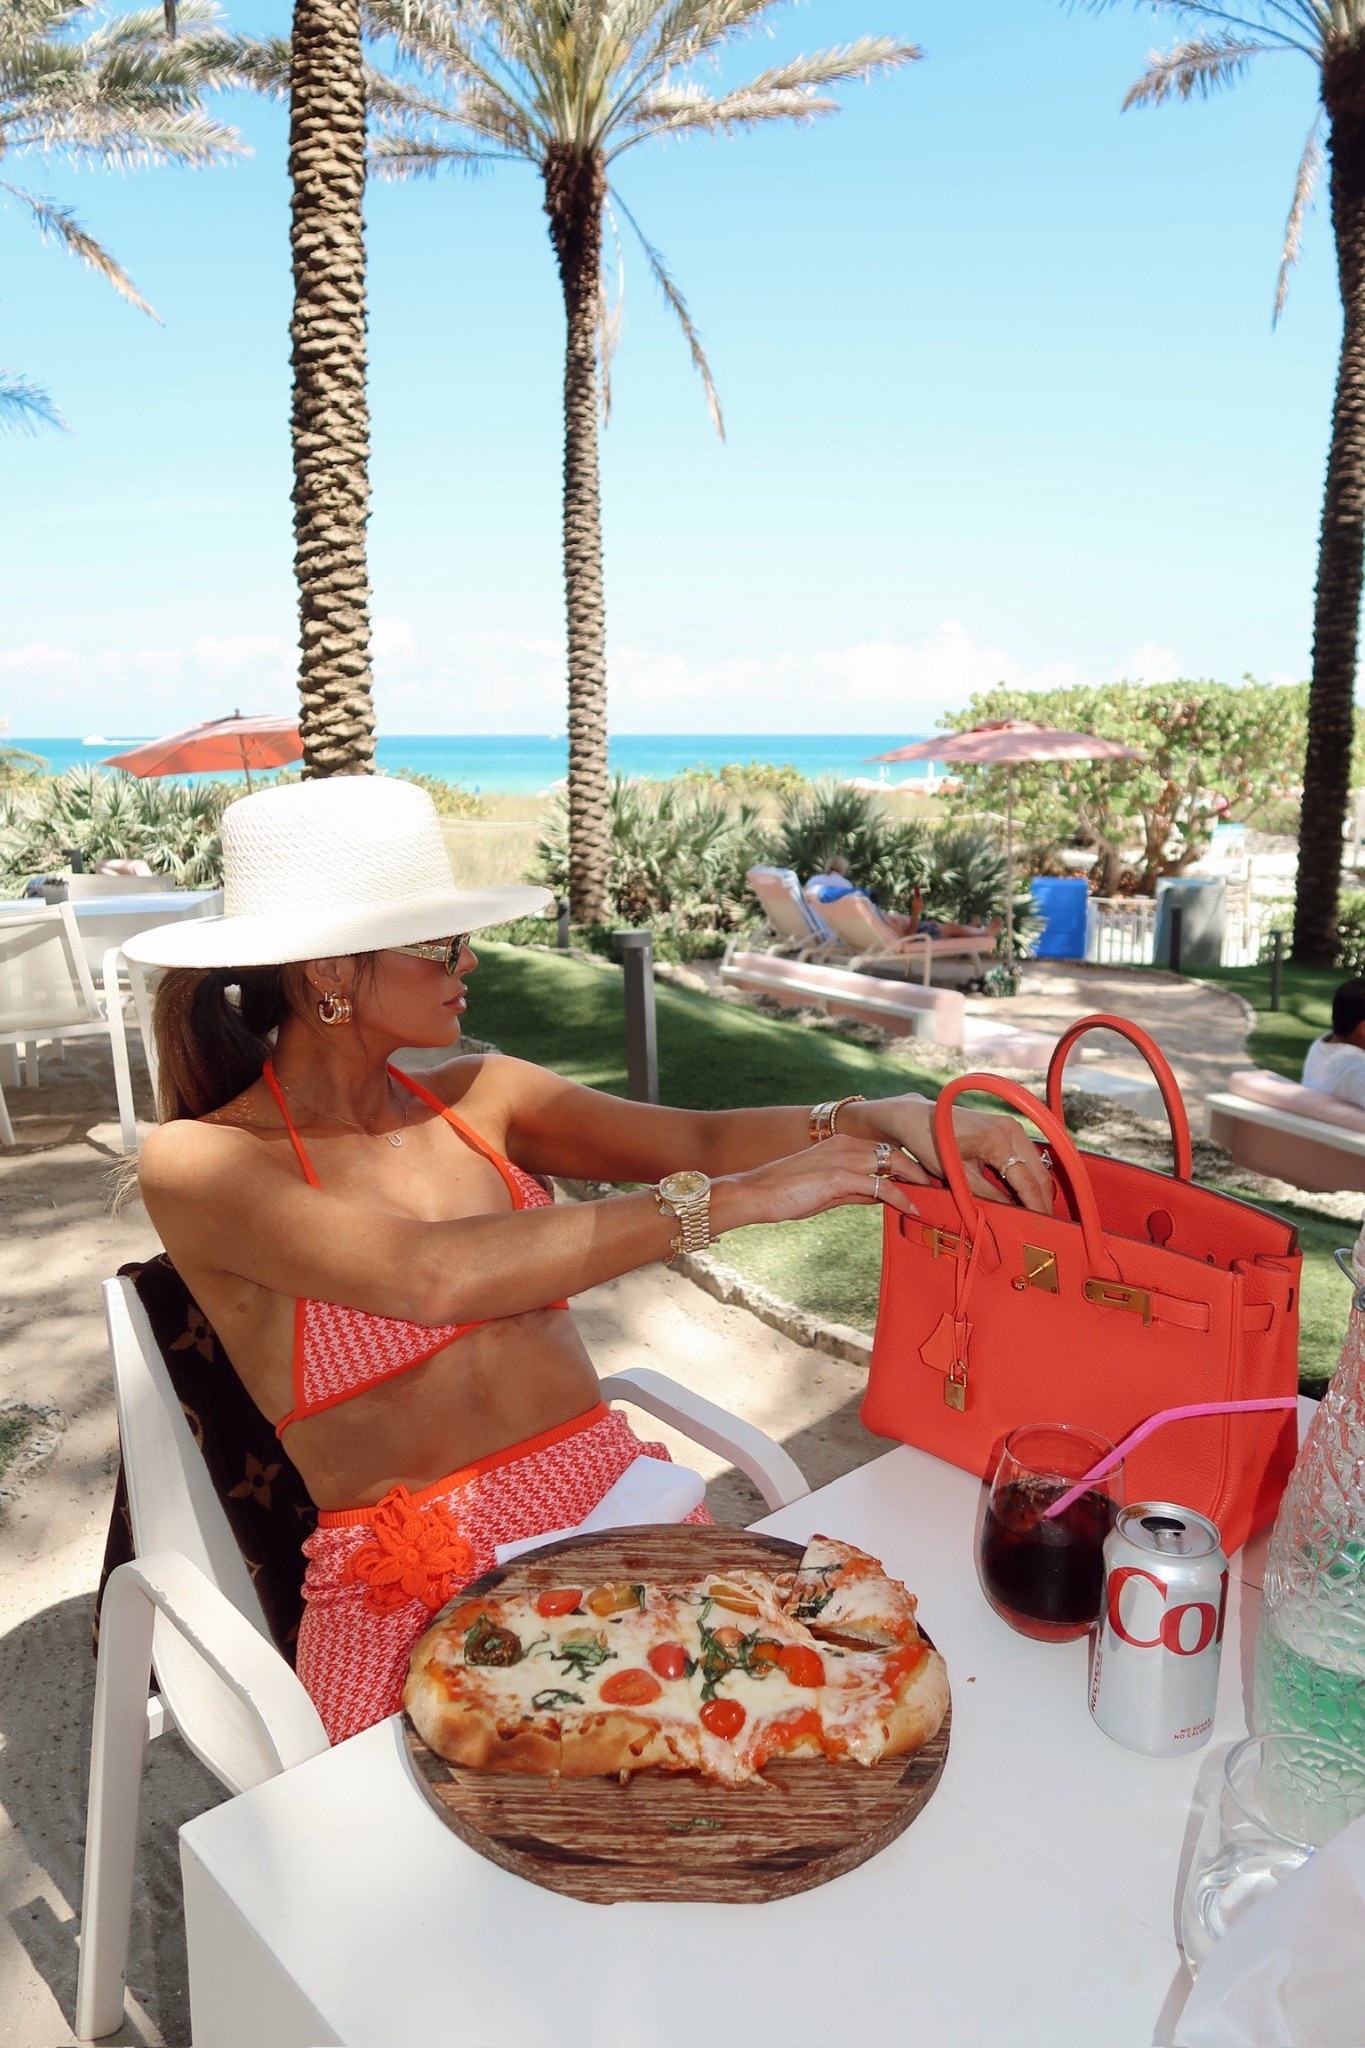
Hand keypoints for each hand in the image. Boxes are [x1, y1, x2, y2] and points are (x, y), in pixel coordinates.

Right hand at [713, 1136, 924, 1234]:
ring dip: (919, 1182)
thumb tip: (885, 1196)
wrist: (756, 1194)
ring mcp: (844, 1157)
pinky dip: (900, 1197)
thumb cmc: (788, 1194)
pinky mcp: (839, 1175)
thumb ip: (857, 1190)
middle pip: (897, 1153)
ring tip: (938, 1197)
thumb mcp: (830, 1191)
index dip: (912, 1164)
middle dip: (923, 1169)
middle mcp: (847, 1144)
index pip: (887, 1149)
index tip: (931, 1180)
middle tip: (945, 1186)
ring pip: (894, 1165)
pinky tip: (912, 1209)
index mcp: (843, 1143)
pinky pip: (880, 1185)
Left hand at [842, 1093, 1051, 1215]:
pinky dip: (1029, 1176)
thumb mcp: (958, 1176)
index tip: (1041, 1227)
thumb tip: (1012, 1215)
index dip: (1036, 1208)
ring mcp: (1012, 1125)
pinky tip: (1024, 1194)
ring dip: (1038, 1189)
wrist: (919, 1117)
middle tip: (1043, 1226)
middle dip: (1042, 1201)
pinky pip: (1028, 1156)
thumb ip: (988, 1196)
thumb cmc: (932, 1144)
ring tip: (1035, 1213)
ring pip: (1037, 1165)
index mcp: (997, 1141)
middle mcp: (1011, 1129)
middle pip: (1040, 1173)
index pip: (1028, 1182)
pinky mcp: (1009, 1126)